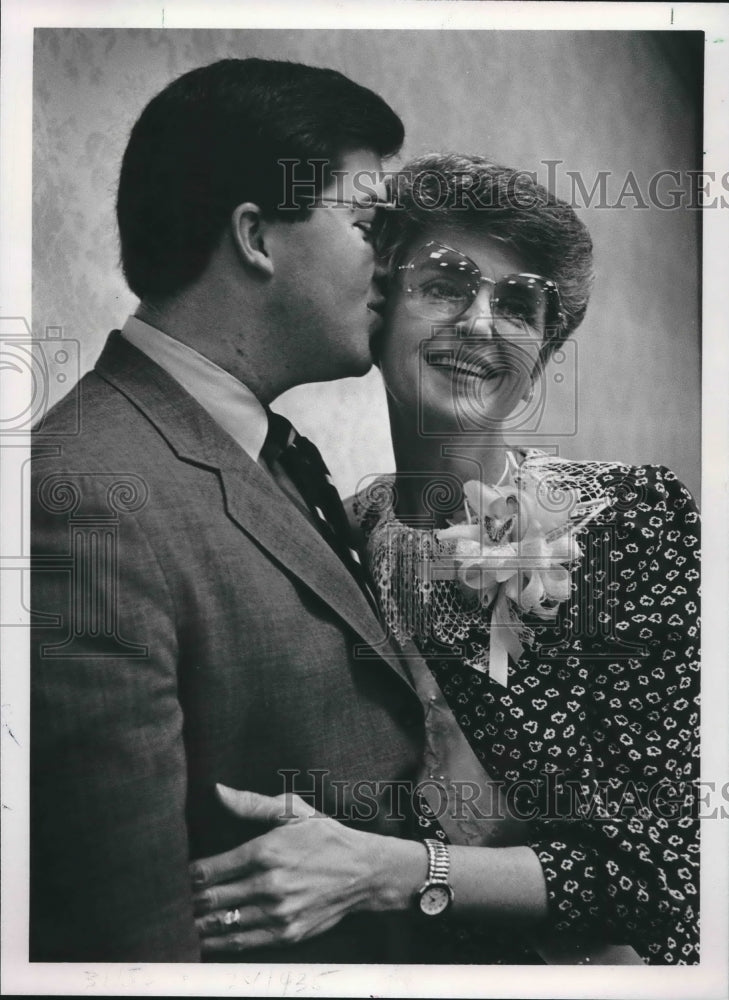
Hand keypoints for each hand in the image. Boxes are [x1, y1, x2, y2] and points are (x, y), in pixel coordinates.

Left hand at [189, 784, 419, 952]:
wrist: (364, 871)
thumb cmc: (325, 836)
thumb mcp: (292, 811)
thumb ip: (251, 804)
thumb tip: (217, 791)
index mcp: (266, 851)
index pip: (210, 870)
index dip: (190, 876)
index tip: (183, 876)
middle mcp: (269, 885)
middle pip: (212, 900)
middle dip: (191, 900)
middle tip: (179, 899)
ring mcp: (278, 913)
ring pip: (223, 924)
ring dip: (201, 923)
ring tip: (187, 920)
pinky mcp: (288, 934)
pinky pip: (243, 943)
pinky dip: (221, 942)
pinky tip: (209, 937)